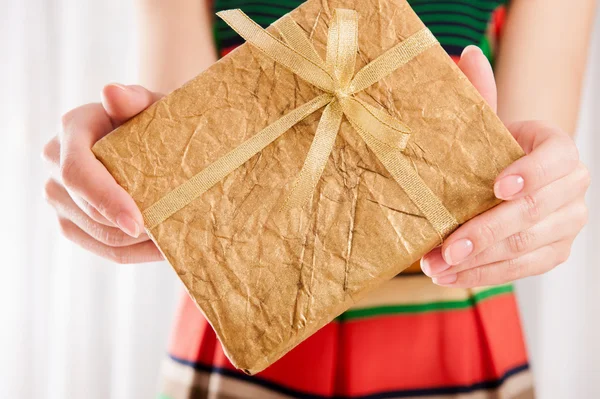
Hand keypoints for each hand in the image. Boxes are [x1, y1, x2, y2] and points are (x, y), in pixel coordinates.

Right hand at [43, 84, 164, 263]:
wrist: (153, 138)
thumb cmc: (156, 118)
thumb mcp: (154, 105)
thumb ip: (136, 98)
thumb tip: (111, 93)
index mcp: (72, 129)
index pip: (77, 173)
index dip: (106, 200)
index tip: (140, 222)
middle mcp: (55, 163)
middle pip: (90, 212)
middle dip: (134, 229)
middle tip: (176, 232)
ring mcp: (59, 196)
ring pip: (99, 236)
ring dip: (140, 244)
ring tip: (177, 240)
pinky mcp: (72, 221)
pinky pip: (102, 249)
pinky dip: (136, 252)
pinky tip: (163, 247)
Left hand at [420, 46, 589, 286]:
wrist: (507, 179)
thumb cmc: (493, 150)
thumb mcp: (485, 123)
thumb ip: (480, 95)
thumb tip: (467, 55)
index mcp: (559, 149)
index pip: (557, 160)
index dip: (531, 173)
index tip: (496, 187)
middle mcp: (573, 189)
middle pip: (534, 213)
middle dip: (486, 233)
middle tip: (446, 248)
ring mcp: (568, 224)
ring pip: (525, 248)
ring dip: (477, 262)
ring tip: (436, 267)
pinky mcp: (554, 253)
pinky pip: (523, 270)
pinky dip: (484, 275)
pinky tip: (452, 277)